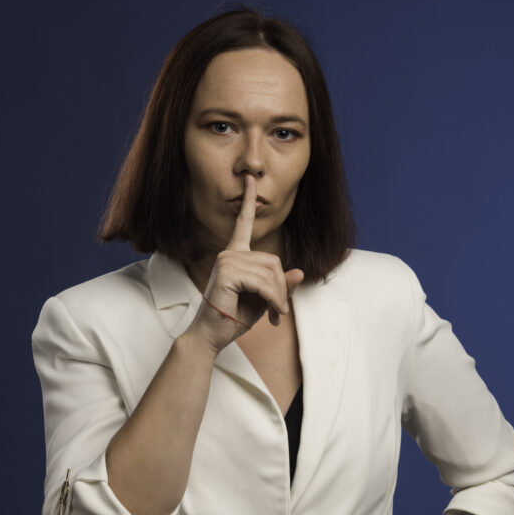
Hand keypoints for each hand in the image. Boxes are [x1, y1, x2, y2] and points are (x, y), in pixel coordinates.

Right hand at [188, 174, 303, 352]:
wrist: (213, 335)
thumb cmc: (236, 316)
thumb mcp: (265, 299)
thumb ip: (281, 285)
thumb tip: (300, 271)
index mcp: (236, 254)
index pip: (243, 223)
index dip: (248, 201)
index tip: (250, 180)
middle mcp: (230, 253)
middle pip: (273, 261)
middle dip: (282, 288)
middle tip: (280, 311)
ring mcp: (226, 260)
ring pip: (270, 273)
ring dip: (279, 298)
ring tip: (276, 315)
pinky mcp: (227, 272)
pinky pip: (263, 283)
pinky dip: (273, 300)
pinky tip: (271, 314)